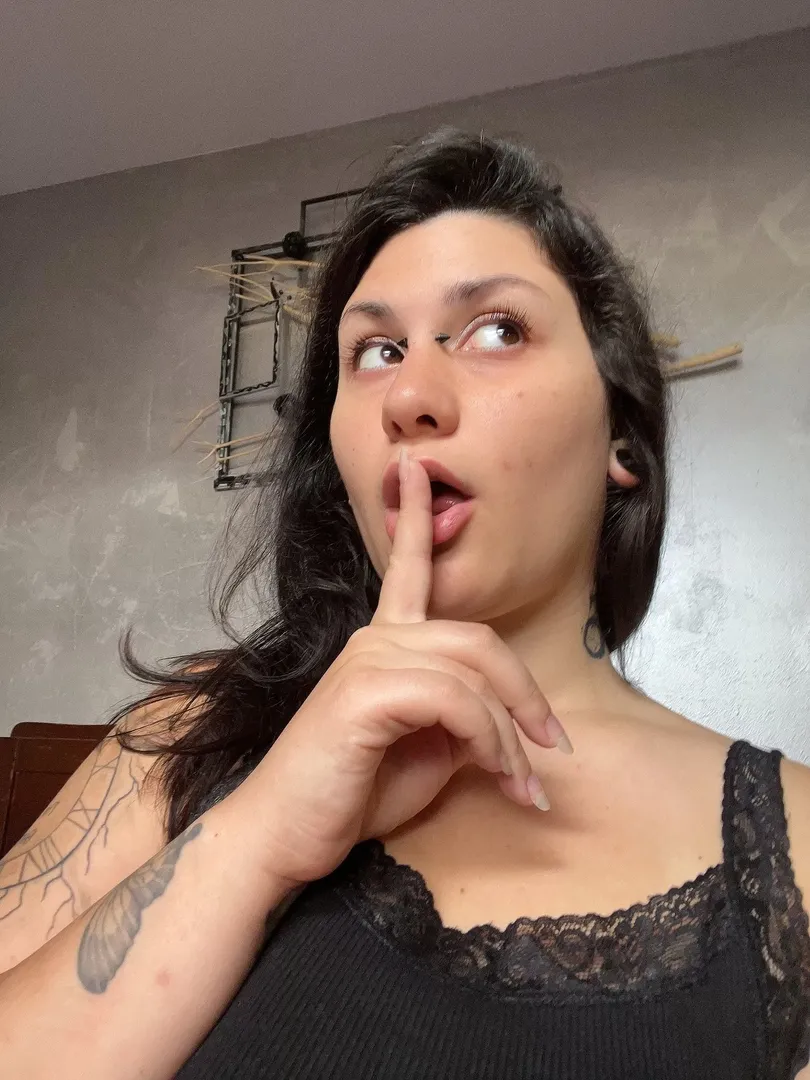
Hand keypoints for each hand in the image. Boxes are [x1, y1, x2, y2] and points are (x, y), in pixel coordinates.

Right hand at [239, 451, 569, 888]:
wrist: (283, 838)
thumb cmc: (349, 794)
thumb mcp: (426, 753)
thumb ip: (464, 722)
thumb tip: (508, 724)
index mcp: (382, 643)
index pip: (405, 568)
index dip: (415, 516)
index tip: (415, 468)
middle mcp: (374, 639)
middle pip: (478, 638)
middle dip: (526, 693)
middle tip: (553, 747)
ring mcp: (368, 659)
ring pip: (474, 671)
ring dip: (511, 733)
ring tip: (524, 782)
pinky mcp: (366, 691)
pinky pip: (456, 700)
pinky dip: (490, 741)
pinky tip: (497, 776)